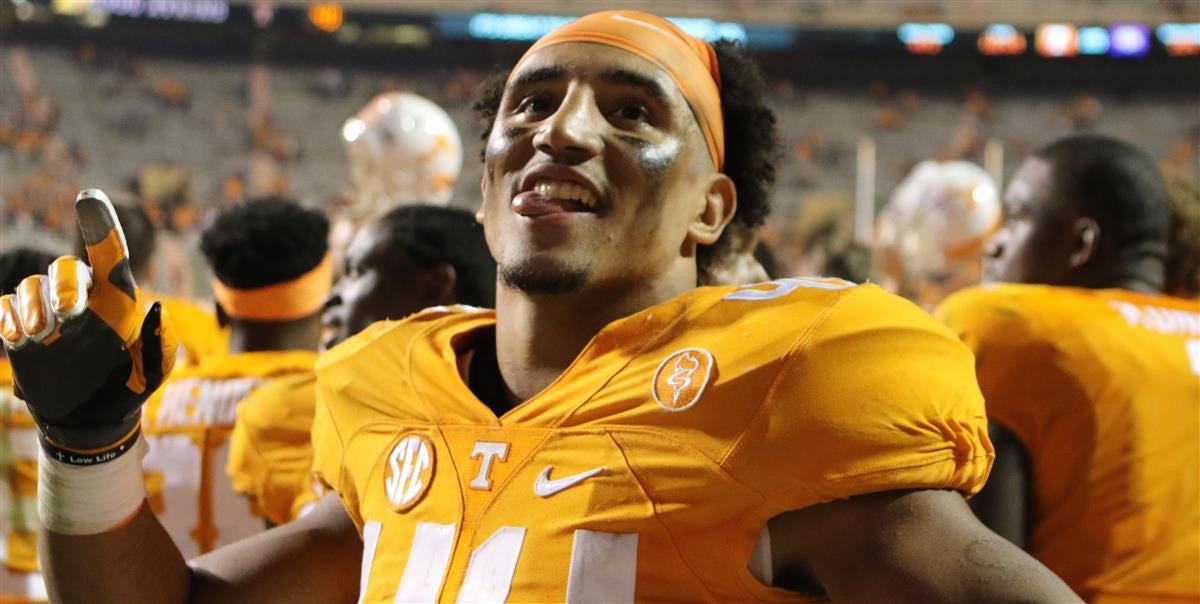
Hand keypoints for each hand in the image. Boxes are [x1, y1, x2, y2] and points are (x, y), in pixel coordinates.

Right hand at [0, 189, 177, 463]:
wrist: (91, 418)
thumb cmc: (128, 388)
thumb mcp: (154, 372)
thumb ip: (160, 342)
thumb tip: (156, 307)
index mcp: (117, 298)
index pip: (109, 253)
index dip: (99, 224)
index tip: (88, 198)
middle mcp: (82, 297)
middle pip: (65, 268)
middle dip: (63, 285)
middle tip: (68, 316)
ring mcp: (47, 311)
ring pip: (31, 285)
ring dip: (32, 307)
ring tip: (40, 337)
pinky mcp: (19, 328)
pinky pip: (4, 307)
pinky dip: (7, 319)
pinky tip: (20, 340)